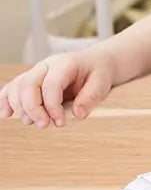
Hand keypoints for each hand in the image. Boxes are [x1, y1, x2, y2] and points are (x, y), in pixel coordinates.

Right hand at [0, 51, 114, 127]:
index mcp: (65, 63)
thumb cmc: (97, 72)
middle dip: (32, 108)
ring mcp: (36, 72)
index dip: (52, 106)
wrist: (95, 63)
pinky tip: (6, 114)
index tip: (60, 122)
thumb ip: (91, 97)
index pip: (51, 84)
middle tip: (43, 125)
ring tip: (32, 123)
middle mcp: (46, 66)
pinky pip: (11, 88)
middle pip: (28, 85)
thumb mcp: (102, 82)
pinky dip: (5, 101)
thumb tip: (77, 115)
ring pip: (16, 87)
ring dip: (20, 108)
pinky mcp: (30, 81)